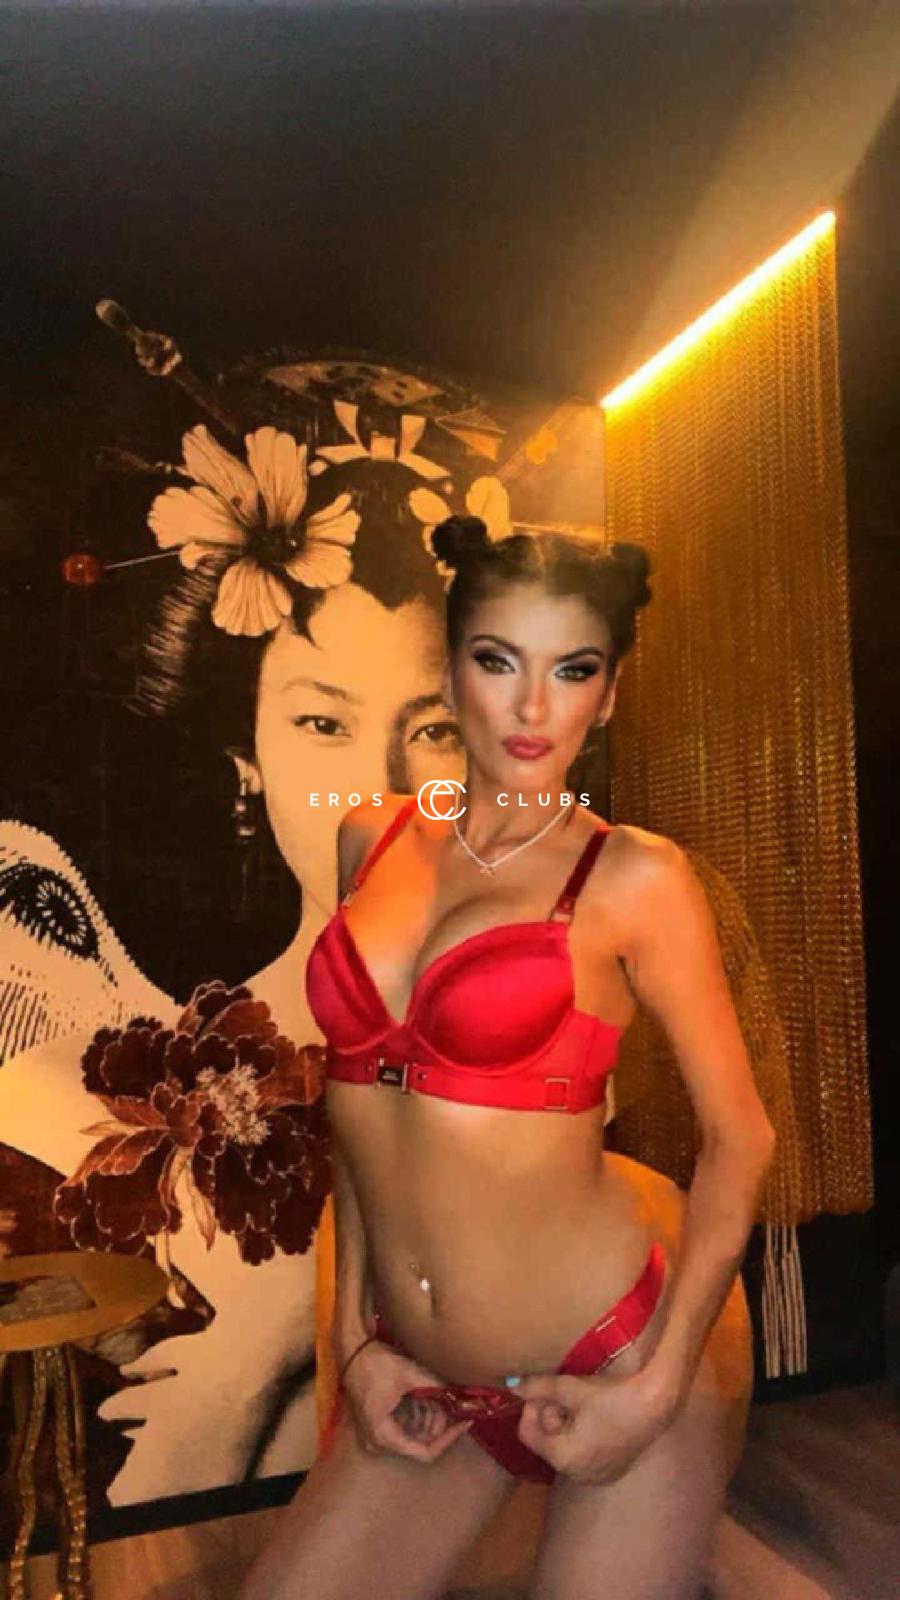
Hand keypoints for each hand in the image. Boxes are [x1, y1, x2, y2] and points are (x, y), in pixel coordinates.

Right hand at [340, 1339, 474, 1464]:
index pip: (425, 1451)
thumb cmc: (376, 1364)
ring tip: (436, 1393)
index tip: (464, 1423)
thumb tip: (464, 1396)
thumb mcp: (410, 1375)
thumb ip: (438, 1388)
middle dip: (438, 1421)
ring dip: (429, 1414)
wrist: (352, 1351)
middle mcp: (379, 1442)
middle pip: (420, 1442)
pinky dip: (418, 1412)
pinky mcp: (379, 1423)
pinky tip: (424, 1394)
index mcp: (385, 1436)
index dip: (448, 1438)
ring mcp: (377, 1434)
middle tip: (451, 1401)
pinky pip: (405, 1425)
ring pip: (414, 1433)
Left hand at [514, 1364, 674, 1485]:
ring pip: (564, 1448)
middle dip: (551, 1415)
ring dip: (567, 1425)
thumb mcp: (570, 1388)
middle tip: (570, 1396)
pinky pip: (582, 1456)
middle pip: (546, 1441)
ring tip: (585, 1405)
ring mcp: (595, 1476)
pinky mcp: (610, 1472)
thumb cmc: (611, 1396)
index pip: (526, 1433)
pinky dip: (582, 1437)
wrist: (656, 1404)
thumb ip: (537, 1387)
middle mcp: (576, 1474)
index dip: (532, 1409)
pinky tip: (598, 1419)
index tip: (547, 1391)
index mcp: (562, 1457)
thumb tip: (510, 1385)